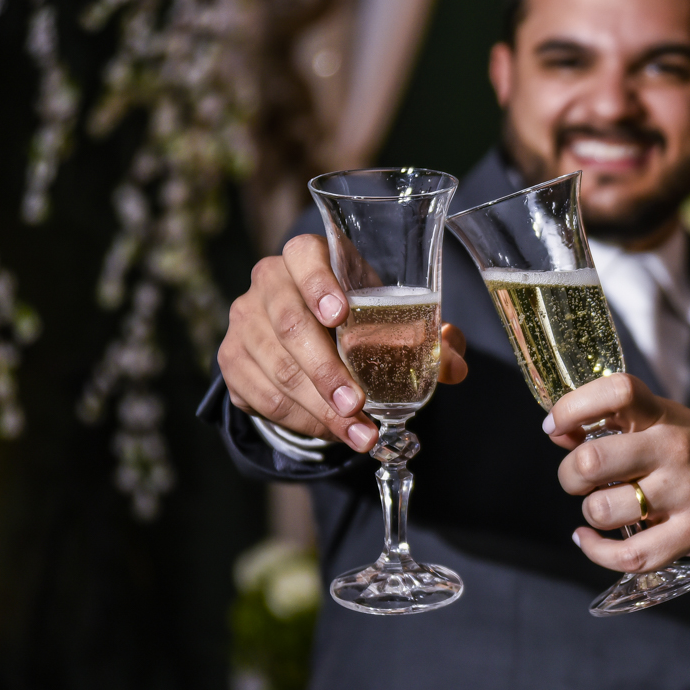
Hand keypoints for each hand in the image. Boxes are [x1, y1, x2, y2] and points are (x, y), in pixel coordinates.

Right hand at [218, 233, 466, 452]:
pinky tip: (332, 432)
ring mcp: (244, 321)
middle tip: (357, 403)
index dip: (320, 284)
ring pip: (276, 368)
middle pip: (289, 325)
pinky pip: (262, 396)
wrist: (307, 336)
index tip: (341, 315)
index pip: (304, 257)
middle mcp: (268, 282)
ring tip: (358, 433)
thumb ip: (427, 338)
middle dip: (326, 371)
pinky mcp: (232, 360)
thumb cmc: (357, 319)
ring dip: (319, 408)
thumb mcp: (390, 319)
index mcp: (307, 256)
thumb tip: (456, 366)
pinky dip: (301, 420)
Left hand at [546, 374, 689, 572]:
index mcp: (663, 414)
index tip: (555, 425)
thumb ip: (613, 425)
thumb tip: (557, 433)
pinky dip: (596, 551)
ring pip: (603, 510)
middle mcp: (673, 450)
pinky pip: (628, 555)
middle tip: (578, 478)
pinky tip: (589, 540)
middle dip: (570, 475)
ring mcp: (683, 495)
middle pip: (593, 461)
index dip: (571, 407)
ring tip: (601, 507)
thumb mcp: (665, 420)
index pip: (614, 392)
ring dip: (590, 512)